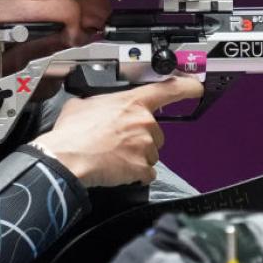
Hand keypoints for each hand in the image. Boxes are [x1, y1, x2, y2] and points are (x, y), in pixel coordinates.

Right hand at [34, 76, 203, 187]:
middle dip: (141, 138)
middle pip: (156, 132)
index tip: (196, 87)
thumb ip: (97, 103)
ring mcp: (145, 145)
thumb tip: (92, 106)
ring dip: (137, 157)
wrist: (66, 158)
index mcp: (131, 102)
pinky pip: (146, 173)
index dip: (186, 87)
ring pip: (151, 153)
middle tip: (118, 142)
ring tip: (114, 156)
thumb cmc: (72, 133)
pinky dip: (135, 175)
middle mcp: (143, 122)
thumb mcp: (81, 105)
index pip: (168, 90)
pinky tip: (118, 170)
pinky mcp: (142, 167)